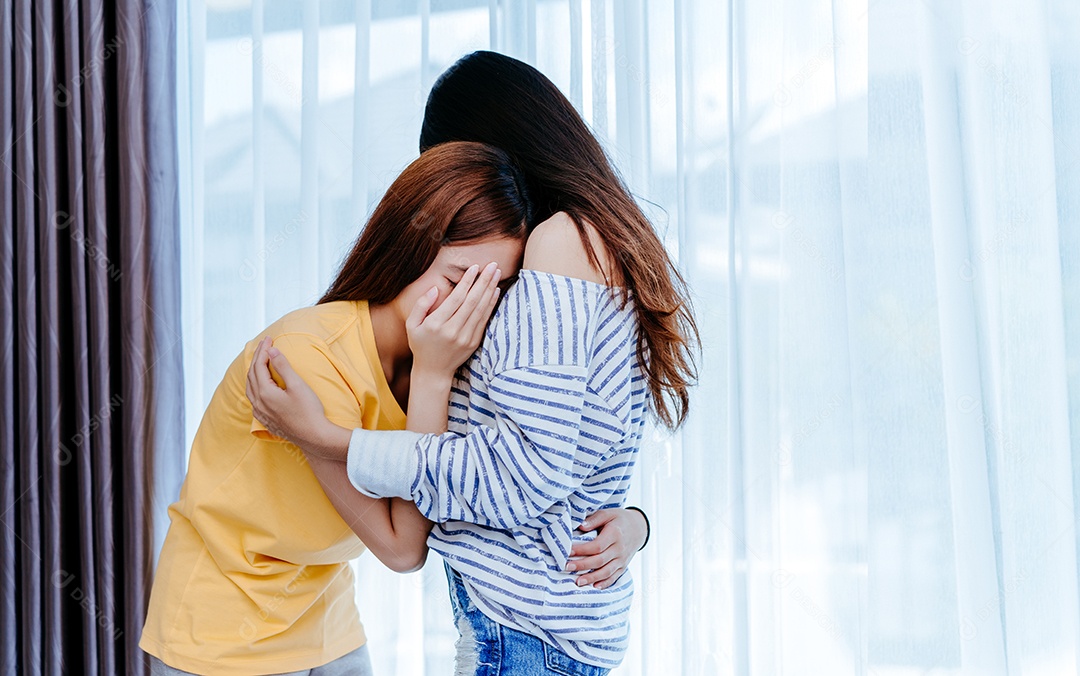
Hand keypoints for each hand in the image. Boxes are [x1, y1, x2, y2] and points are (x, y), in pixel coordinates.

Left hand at [246, 336, 339, 453]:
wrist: (315, 437)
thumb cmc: (309, 411)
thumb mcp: (298, 385)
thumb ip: (283, 367)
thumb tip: (272, 351)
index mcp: (265, 393)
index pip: (259, 365)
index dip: (263, 350)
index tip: (269, 339)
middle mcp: (259, 403)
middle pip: (252, 375)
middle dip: (258, 358)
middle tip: (265, 345)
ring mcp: (261, 413)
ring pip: (250, 387)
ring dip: (254, 372)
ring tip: (260, 361)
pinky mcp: (266, 420)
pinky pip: (253, 399)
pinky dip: (254, 386)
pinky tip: (259, 386)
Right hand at [406, 262, 500, 380]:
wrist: (433, 371)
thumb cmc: (421, 344)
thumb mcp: (412, 325)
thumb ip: (421, 305)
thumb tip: (435, 288)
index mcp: (436, 324)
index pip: (456, 298)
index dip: (467, 282)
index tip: (475, 268)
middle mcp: (453, 331)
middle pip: (472, 301)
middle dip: (484, 281)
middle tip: (493, 265)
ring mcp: (465, 337)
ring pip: (481, 309)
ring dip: (490, 290)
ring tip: (496, 273)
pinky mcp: (474, 342)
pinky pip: (484, 320)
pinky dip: (491, 304)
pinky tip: (495, 291)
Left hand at [566, 508, 647, 588]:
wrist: (639, 528)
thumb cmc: (620, 519)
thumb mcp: (608, 513)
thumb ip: (594, 519)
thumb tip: (581, 526)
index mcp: (615, 534)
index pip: (597, 546)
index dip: (582, 550)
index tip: (568, 552)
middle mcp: (619, 549)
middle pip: (600, 560)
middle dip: (582, 565)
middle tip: (567, 567)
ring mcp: (622, 559)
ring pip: (606, 571)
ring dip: (592, 578)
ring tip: (578, 582)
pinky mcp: (623, 566)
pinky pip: (614, 577)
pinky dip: (605, 583)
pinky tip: (594, 587)